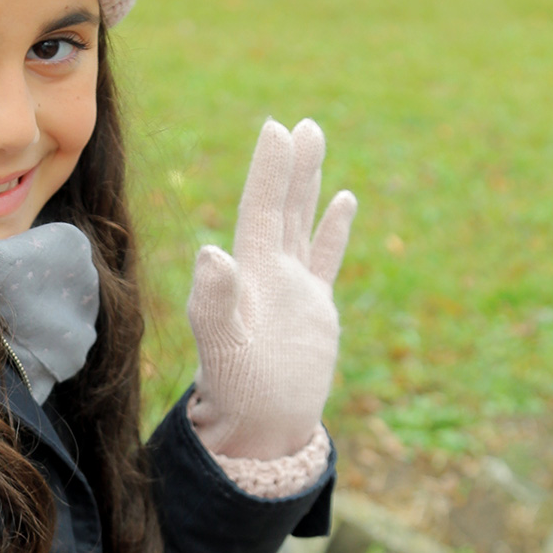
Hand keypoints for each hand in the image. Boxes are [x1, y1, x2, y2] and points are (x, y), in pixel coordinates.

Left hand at [187, 118, 355, 460]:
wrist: (260, 427)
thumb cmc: (237, 391)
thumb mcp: (224, 345)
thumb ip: (215, 300)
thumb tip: (209, 254)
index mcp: (248, 273)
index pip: (259, 209)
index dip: (268, 170)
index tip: (276, 129)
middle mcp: (267, 272)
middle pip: (280, 206)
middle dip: (289, 165)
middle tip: (300, 125)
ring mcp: (292, 288)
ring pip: (301, 221)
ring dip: (308, 183)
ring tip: (314, 139)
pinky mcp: (313, 308)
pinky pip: (325, 257)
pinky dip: (333, 229)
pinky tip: (344, 199)